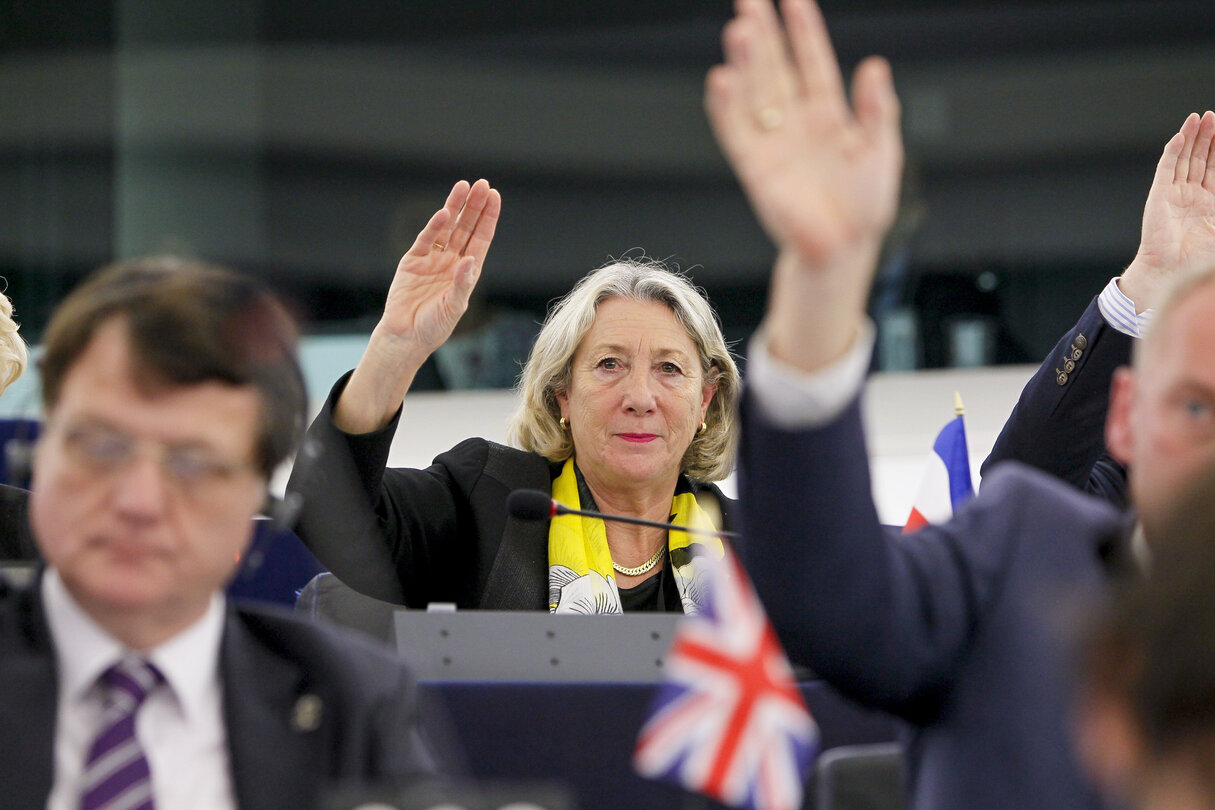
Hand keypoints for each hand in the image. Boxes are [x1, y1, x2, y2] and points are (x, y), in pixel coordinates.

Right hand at [379, 179, 501, 355]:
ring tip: (464, 187)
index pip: (481, 238)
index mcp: (467, 271)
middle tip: (483, 185)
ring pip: (447, 228)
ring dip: (456, 207)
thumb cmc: (434, 326)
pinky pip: (426, 239)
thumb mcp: (454, 307)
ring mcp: (432, 258)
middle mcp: (452, 260)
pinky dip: (434, 226)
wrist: (406, 336)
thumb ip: (462, 284)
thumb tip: (471, 259)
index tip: (495, 197)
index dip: (488, 218)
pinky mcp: (412, 260)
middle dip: (475, 206)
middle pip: (466, 227)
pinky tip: (445, 213)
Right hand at [704, 0, 901, 273]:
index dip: (804, 31)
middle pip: (775, 68)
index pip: (812, 62)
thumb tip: (874, 67)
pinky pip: (736, 132)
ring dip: (745, 63)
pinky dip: (726, 107)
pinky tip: (721, 80)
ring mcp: (773, 143)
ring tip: (739, 30)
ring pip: (754, 94)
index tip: (792, 0)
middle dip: (763, 34)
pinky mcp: (755, 168)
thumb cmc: (865, 209)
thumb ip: (878, 109)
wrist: (843, 251)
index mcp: (829, 117)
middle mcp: (796, 124)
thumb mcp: (883, 151)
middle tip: (749, 0)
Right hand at [1121, 111, 1214, 311]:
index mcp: (1208, 203)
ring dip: (1191, 138)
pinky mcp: (1159, 196)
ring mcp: (1174, 195)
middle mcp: (1190, 195)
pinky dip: (1173, 152)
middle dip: (1206, 138)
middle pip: (1200, 159)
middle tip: (1211, 117)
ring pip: (1184, 159)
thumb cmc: (1200, 258)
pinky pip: (1166, 169)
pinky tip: (1180, 137)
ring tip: (1197, 119)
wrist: (1173, 270)